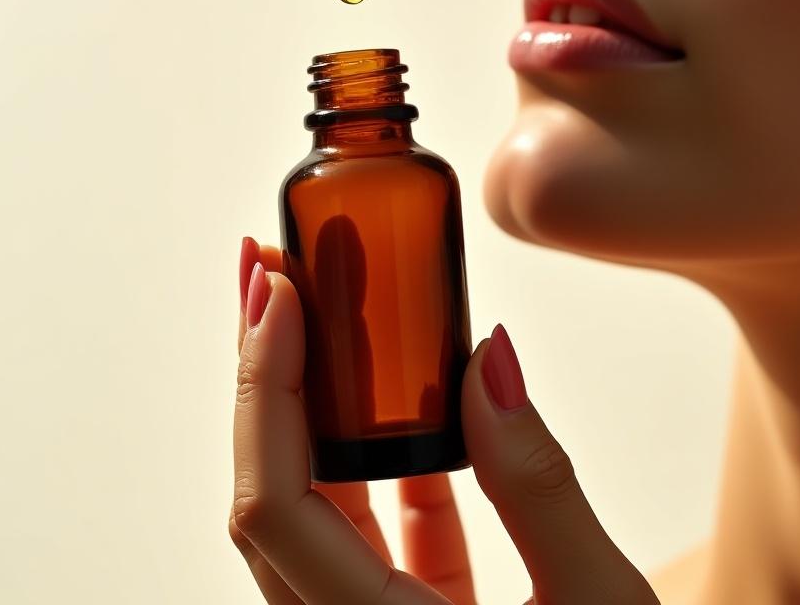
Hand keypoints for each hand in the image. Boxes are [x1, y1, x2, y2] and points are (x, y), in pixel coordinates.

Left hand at [230, 239, 662, 603]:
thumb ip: (538, 485)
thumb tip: (490, 357)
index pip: (277, 508)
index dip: (264, 392)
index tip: (278, 294)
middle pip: (267, 496)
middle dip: (261, 374)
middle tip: (266, 273)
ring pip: (304, 506)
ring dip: (303, 403)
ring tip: (311, 310)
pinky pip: (365, 527)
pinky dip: (371, 453)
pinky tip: (393, 390)